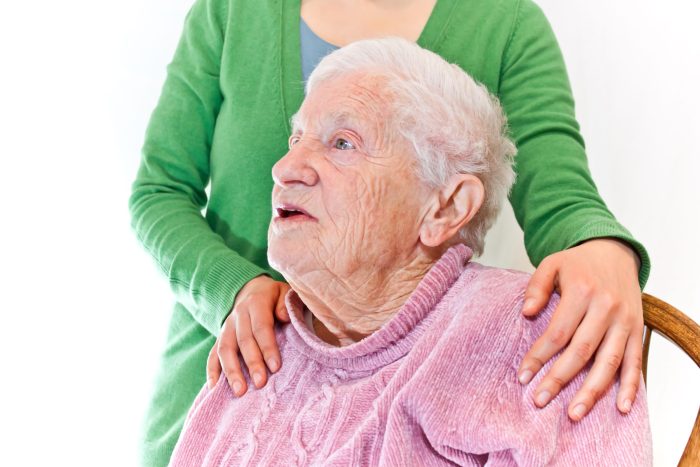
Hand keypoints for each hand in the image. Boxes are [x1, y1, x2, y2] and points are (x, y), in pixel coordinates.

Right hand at [207, 276, 290, 395]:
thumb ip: (286, 303)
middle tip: (260, 383)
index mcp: (256, 302)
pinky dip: (212, 371)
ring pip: (225, 349)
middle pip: (243, 340)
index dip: (268, 347)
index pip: (261, 327)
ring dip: (231, 371)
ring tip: (240, 391)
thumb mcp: (284, 292)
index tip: (275, 367)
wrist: (252, 289)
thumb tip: (284, 316)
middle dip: (251, 363)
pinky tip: (214, 388)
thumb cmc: (274, 297)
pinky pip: (212, 354)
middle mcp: (238, 315)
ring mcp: (226, 327)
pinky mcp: (220, 337)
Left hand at [517, 238, 642, 420]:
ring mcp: (625, 321)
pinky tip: (620, 407)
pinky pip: (635, 362)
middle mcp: (606, 308)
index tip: (523, 376)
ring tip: (575, 413)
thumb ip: (536, 287)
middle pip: (581, 351)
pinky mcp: (637, 330)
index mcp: (582, 291)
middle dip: (559, 379)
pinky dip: (630, 386)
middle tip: (540, 400)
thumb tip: (527, 313)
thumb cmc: (578, 263)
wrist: (615, 252)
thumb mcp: (551, 263)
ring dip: (592, 391)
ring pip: (609, 362)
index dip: (539, 356)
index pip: (557, 332)